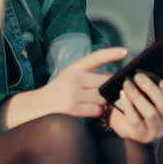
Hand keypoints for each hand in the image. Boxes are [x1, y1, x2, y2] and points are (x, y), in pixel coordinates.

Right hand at [0, 47, 126, 128]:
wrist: (38, 106)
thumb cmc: (58, 92)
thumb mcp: (70, 77)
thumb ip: (88, 77)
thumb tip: (111, 81)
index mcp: (74, 68)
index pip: (96, 57)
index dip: (111, 53)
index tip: (124, 51)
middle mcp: (74, 78)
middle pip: (104, 81)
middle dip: (109, 87)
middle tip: (108, 91)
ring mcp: (73, 93)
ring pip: (102, 97)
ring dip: (103, 102)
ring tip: (94, 102)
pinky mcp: (73, 108)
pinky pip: (96, 110)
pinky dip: (97, 111)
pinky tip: (90, 110)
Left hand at [107, 72, 162, 143]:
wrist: (123, 120)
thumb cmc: (138, 100)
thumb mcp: (148, 89)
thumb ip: (154, 80)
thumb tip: (156, 67)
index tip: (161, 81)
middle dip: (150, 88)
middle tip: (138, 76)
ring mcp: (157, 130)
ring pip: (150, 112)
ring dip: (137, 96)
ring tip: (127, 84)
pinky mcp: (143, 136)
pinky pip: (136, 120)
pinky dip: (128, 106)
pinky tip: (122, 95)